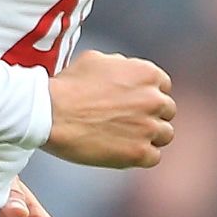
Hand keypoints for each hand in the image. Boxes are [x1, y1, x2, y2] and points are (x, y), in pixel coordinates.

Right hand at [43, 50, 174, 167]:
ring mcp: (149, 128)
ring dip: (148, 135)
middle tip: (126, 119)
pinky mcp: (140, 153)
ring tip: (123, 135)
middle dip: (150, 114)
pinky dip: (140, 154)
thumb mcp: (96, 60)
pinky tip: (120, 149)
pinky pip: (153, 156)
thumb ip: (122, 66)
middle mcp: (154, 100)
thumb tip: (130, 72)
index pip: (163, 86)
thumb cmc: (68, 85)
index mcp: (147, 73)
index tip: (133, 101)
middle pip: (167, 111)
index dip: (147, 93)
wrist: (50, 113)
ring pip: (164, 135)